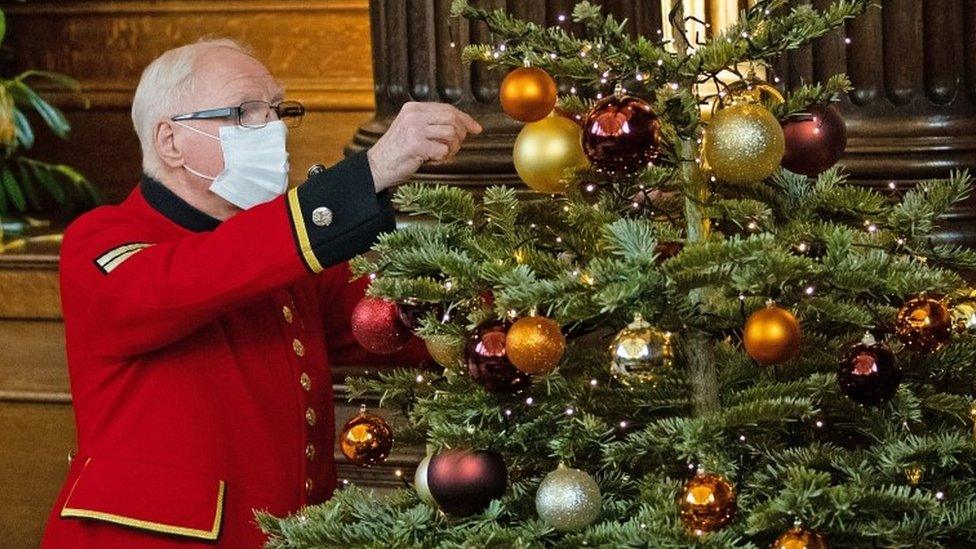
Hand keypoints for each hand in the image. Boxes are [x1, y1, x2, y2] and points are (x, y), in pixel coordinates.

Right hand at [366, 102, 481, 191]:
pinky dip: (442, 159)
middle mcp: (414, 115)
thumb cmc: (398, 152)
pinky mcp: (415, 145)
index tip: (477, 129)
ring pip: (451, 134)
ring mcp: (414, 128)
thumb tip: (465, 126)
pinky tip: (431, 161)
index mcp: (413, 108)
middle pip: (452, 119)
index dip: (465, 119)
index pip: (447, 108)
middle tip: (454, 148)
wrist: (376, 167)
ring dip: (451, 149)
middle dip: (460, 135)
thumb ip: (433, 124)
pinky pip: (443, 151)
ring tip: (439, 156)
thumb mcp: (413, 129)